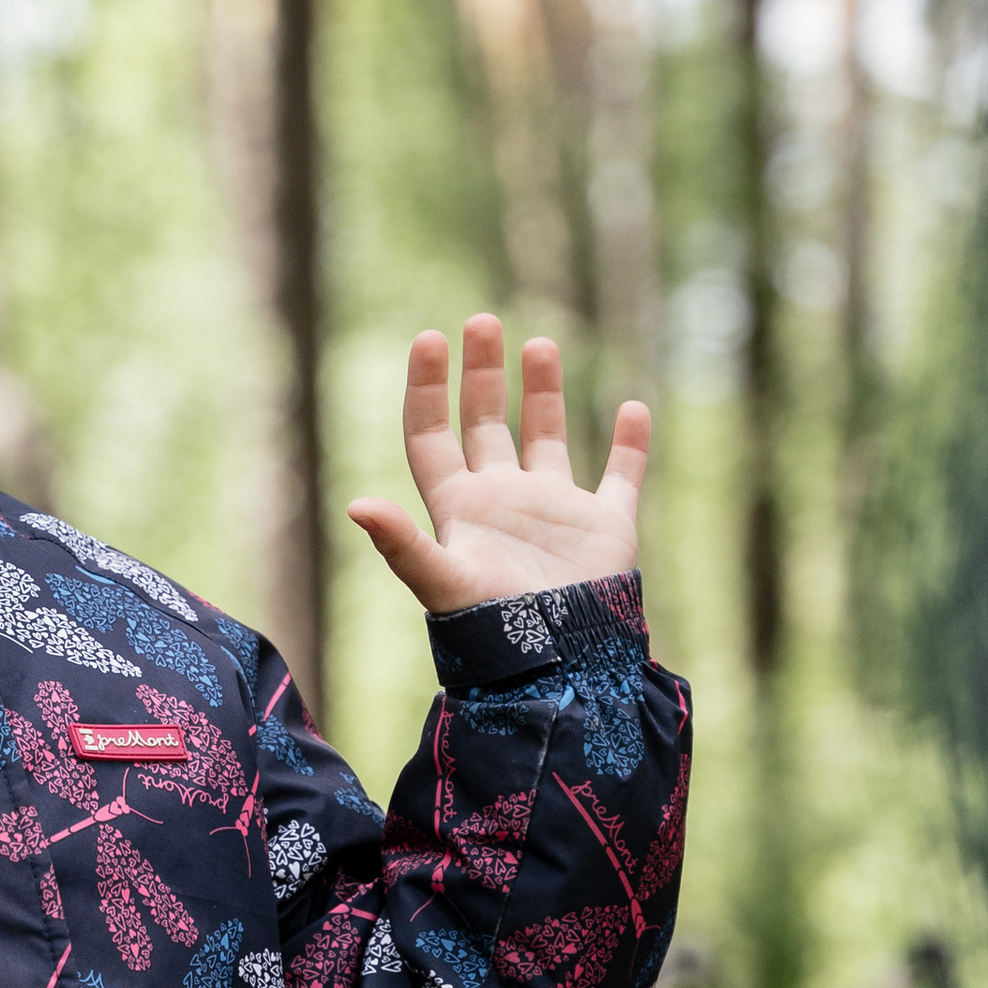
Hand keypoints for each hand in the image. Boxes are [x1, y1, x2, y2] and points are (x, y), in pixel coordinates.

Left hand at [347, 317, 649, 616]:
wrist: (561, 667)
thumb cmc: (493, 629)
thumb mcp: (442, 581)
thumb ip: (401, 544)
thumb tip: (354, 504)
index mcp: (459, 508)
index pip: (431, 436)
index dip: (426, 389)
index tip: (429, 340)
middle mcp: (502, 502)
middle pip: (484, 424)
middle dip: (480, 374)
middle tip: (481, 321)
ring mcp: (554, 512)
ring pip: (546, 437)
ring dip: (542, 392)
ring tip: (538, 344)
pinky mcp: (605, 527)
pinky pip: (621, 476)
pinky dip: (630, 445)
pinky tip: (633, 408)